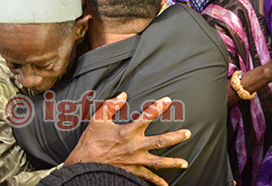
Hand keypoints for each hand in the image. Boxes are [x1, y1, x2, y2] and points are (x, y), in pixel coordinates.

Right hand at [64, 92, 189, 185]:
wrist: (84, 165)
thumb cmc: (90, 142)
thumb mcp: (97, 119)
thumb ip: (111, 105)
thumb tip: (123, 95)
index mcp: (127, 132)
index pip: (147, 116)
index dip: (158, 107)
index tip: (168, 100)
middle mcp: (134, 146)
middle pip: (160, 141)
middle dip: (175, 137)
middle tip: (188, 133)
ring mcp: (135, 161)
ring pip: (158, 162)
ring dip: (173, 162)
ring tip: (185, 163)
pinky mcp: (132, 171)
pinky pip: (147, 177)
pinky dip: (157, 182)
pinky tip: (165, 185)